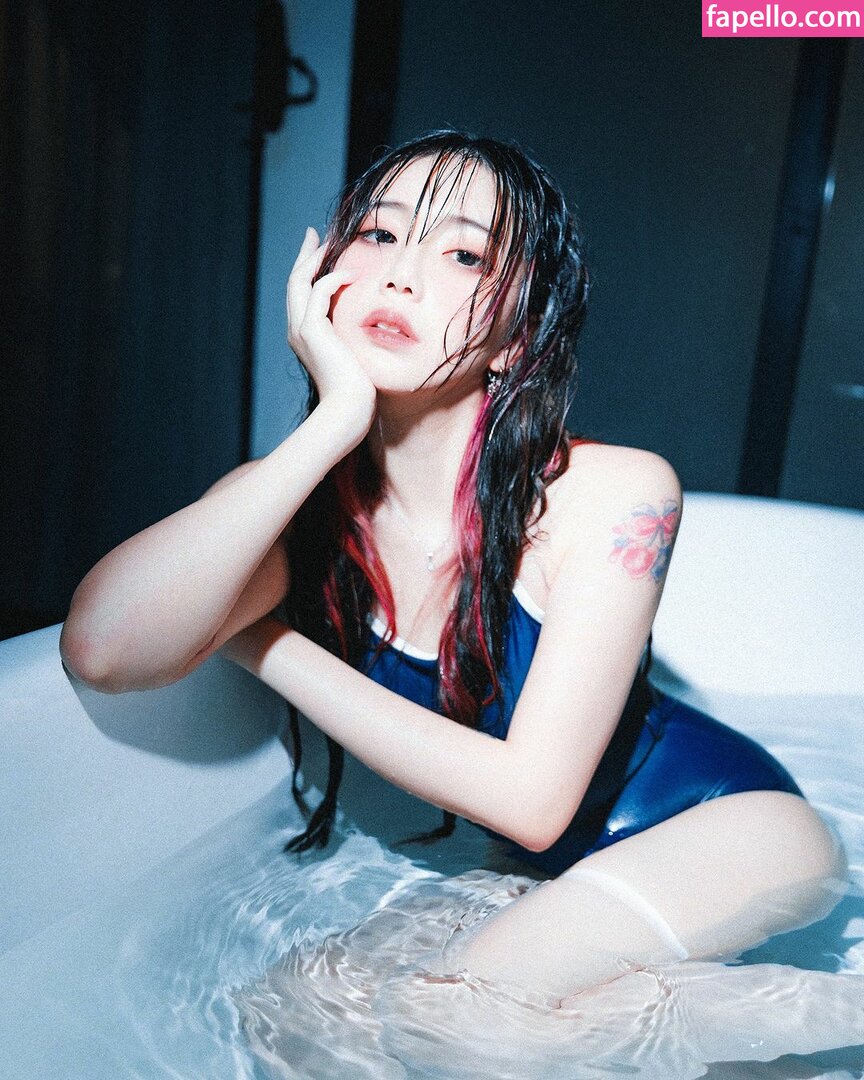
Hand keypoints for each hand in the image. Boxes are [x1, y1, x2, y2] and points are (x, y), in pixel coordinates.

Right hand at [287, 228, 376, 443]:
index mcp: (306, 337)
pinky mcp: (312, 331)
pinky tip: (352, 272)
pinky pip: (319, 292)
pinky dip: (333, 278)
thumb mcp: (355, 359)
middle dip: (305, 255)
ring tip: (329, 241)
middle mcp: (297, 331)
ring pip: (300, 282)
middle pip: (294, 282)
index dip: (308, 271)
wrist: (347, 410)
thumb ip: (354, 341)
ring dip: (314, 258)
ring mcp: (301, 330)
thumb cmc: (357, 392)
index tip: (320, 251)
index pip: (302, 295)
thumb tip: (372, 331)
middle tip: (314, 233)